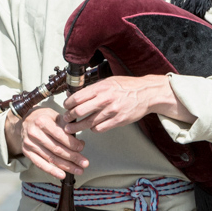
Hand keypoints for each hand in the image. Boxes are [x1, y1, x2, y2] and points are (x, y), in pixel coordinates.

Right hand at [9, 108, 87, 177]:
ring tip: (78, 170)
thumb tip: (80, 143)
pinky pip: (40, 164)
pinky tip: (62, 175)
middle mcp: (34, 133)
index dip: (72, 144)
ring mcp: (29, 144)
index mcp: (42, 122)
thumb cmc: (43, 117)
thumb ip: (67, 127)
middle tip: (85, 163)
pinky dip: (52, 171)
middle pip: (57, 149)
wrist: (24, 121)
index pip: (60, 136)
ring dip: (66, 166)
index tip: (82, 148)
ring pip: (51, 158)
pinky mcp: (26, 152)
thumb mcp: (54, 115)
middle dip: (73, 157)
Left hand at [63, 74, 182, 132]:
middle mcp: (105, 99)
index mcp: (101, 88)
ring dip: (78, 127)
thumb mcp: (108, 81)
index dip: (67, 104)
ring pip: (88, 123)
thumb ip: (93, 89)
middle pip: (79, 112)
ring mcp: (112, 111)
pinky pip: (99, 128)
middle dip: (69, 117)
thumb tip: (75, 95)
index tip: (66, 107)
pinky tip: (92, 127)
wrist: (146, 93)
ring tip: (72, 128)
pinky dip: (93, 129)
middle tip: (65, 120)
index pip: (77, 97)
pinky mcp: (118, 121)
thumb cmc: (127, 86)